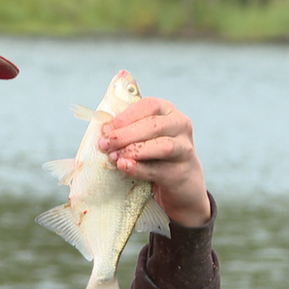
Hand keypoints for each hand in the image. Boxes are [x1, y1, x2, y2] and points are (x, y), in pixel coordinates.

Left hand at [99, 97, 210, 227]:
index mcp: (168, 112)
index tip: (109, 127)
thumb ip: (127, 128)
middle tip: (104, 144)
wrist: (181, 183)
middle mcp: (180, 126)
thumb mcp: (143, 136)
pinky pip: (159, 169)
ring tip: (114, 156)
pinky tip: (124, 166)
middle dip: (125, 134)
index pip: (150, 105)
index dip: (127, 115)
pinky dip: (139, 168)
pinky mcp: (181, 172)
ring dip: (134, 150)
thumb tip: (104, 128)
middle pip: (154, 125)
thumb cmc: (155, 154)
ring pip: (162, 146)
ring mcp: (185, 149)